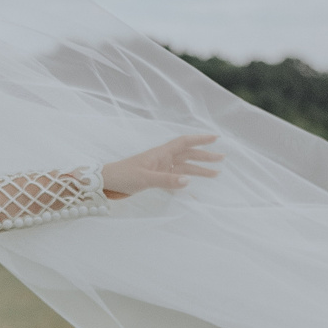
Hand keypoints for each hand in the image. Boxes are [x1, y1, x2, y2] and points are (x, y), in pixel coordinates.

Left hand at [103, 133, 221, 197]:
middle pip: (188, 155)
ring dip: (199, 170)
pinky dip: (184, 183)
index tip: (215, 137)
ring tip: (215, 174)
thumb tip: (188, 181)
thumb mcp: (145, 178)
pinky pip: (174, 179)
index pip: (184, 143)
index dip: (200, 139)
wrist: (106, 182)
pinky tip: (193, 189)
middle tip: (222, 158)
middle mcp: (162, 159)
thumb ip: (166, 180)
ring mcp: (159, 169)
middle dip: (205, 156)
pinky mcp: (155, 178)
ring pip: (183, 168)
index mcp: (161, 154)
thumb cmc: (123, 176)